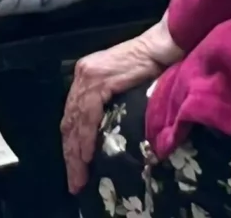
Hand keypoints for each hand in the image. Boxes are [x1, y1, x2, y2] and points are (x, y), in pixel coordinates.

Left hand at [61, 19, 184, 194]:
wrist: (161, 47)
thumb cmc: (151, 70)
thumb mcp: (125, 92)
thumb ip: (114, 109)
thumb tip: (109, 139)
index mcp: (86, 79)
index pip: (72, 118)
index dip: (71, 146)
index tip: (74, 170)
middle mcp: (81, 77)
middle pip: (69, 123)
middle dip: (71, 155)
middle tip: (75, 183)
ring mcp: (87, 77)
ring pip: (74, 121)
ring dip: (76, 152)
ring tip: (80, 177)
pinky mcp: (97, 79)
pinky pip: (86, 114)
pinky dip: (85, 137)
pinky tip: (87, 156)